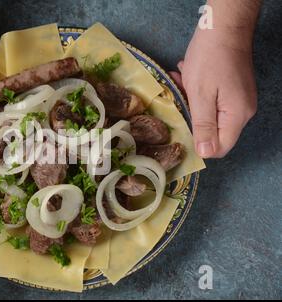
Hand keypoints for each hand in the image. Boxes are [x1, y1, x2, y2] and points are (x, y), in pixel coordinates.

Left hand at [170, 27, 256, 157]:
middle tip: (181, 98)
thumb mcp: (200, 95)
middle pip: (214, 131)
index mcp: (236, 116)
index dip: (200, 144)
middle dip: (193, 118)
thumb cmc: (210, 58)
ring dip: (192, 102)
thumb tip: (206, 153)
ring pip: (209, 115)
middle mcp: (242, 111)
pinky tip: (188, 77)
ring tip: (183, 82)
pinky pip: (212, 101)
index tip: (183, 127)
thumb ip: (203, 125)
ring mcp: (238, 100)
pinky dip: (197, 93)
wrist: (223, 26)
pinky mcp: (232, 90)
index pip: (220, 148)